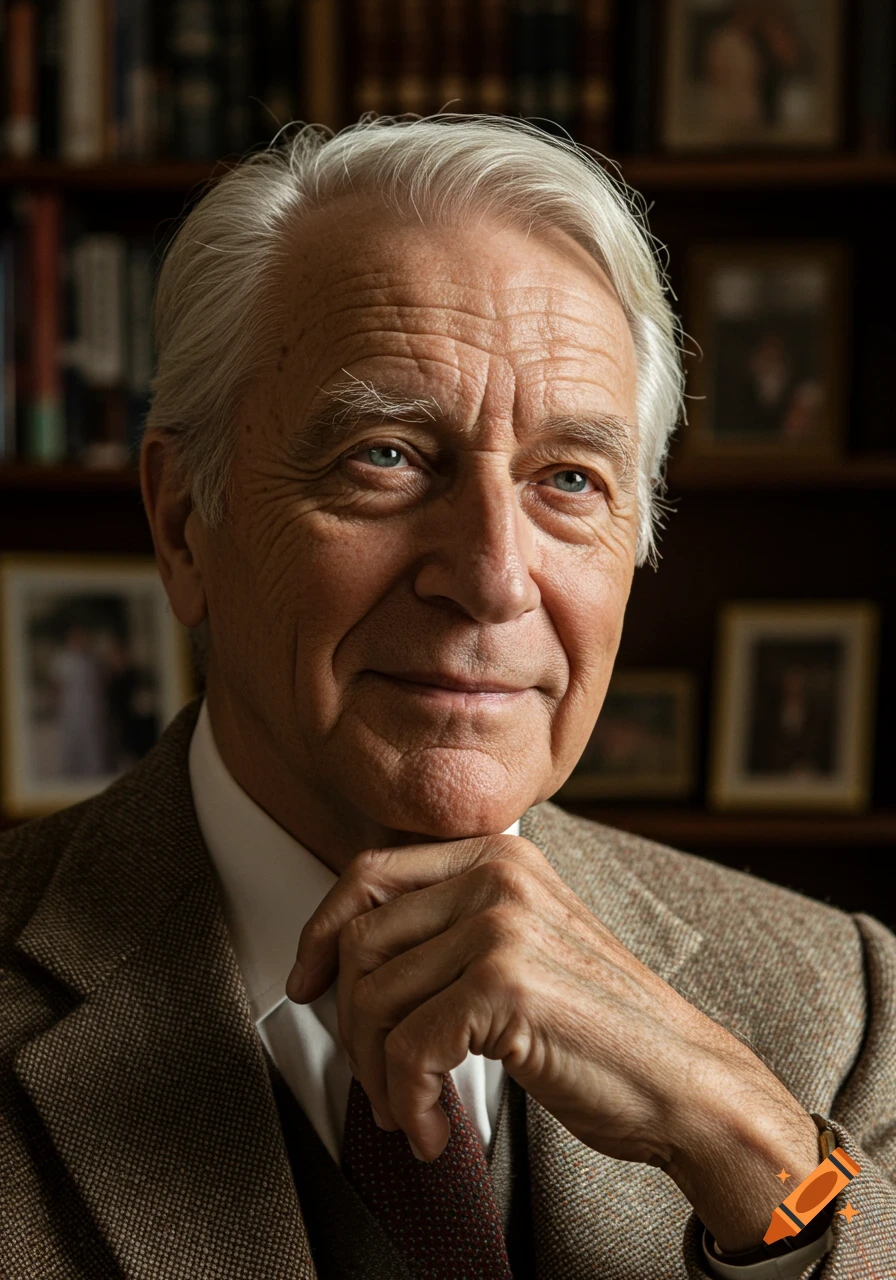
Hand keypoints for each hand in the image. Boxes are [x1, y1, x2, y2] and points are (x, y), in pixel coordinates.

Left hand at [286, 833, 818, 1249]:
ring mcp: (501, 926)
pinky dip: (408, 1104)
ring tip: (411, 1112)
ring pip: (374, 1000)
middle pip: (360, 941)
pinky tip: (434, 1129)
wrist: (680, 1079)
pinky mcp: (503, 985)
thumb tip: (342, 957)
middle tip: (379, 1080)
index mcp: (497, 856)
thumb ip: (447, 928)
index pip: (370, 872)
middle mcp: (497, 876)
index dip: (322, 932)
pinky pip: (407, 1050)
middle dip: (353, 1026)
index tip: (306, 983)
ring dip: (380, 1078)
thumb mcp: (519, 946)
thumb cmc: (596, 1026)